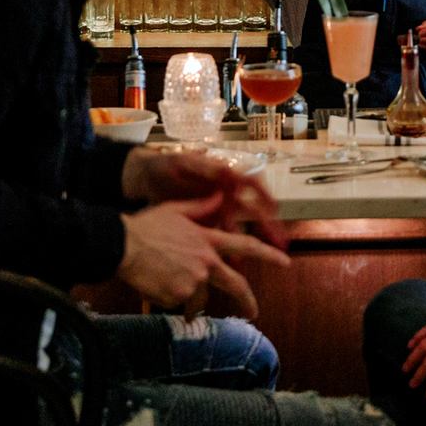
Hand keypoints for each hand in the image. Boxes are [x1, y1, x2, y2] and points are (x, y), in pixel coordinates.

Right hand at [117, 195, 288, 318]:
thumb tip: (219, 197)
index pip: (245, 247)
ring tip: (167, 280)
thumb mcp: (175, 210)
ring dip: (189, 296)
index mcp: (207, 240)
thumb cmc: (146, 226)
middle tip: (253, 313)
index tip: (285, 263)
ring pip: (198, 297)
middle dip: (247, 301)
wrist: (122, 246)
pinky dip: (170, 297)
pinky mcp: (176, 297)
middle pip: (234, 285)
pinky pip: (177, 303)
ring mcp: (192, 281)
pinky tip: (155, 283)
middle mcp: (205, 263)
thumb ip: (201, 207)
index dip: (268, 255)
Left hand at [123, 148, 288, 249]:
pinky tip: (235, 264)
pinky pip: (221, 238)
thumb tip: (225, 168)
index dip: (265, 195)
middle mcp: (225, 194)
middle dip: (267, 226)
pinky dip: (229, 251)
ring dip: (252, 243)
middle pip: (251, 210)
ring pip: (239, 228)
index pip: (251, 184)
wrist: (145, 180)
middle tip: (281, 243)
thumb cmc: (165, 166)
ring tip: (265, 258)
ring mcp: (216, 210)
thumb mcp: (181, 161)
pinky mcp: (205, 224)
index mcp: (223, 177)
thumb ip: (201, 165)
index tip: (274, 208)